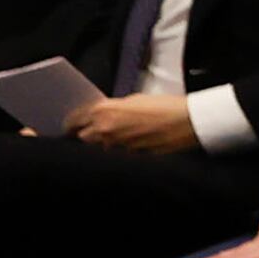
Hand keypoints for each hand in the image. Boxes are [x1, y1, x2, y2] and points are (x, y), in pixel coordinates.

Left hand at [64, 89, 199, 154]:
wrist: (189, 121)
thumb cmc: (166, 106)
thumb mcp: (134, 99)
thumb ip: (114, 108)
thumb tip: (106, 116)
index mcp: (103, 111)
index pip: (72, 120)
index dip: (69, 123)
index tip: (68, 125)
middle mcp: (105, 130)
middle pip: (83, 137)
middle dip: (87, 134)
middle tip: (95, 130)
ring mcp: (117, 147)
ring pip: (101, 148)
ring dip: (106, 144)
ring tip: (121, 137)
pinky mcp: (130, 158)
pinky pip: (118, 155)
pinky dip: (121, 151)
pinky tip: (134, 144)